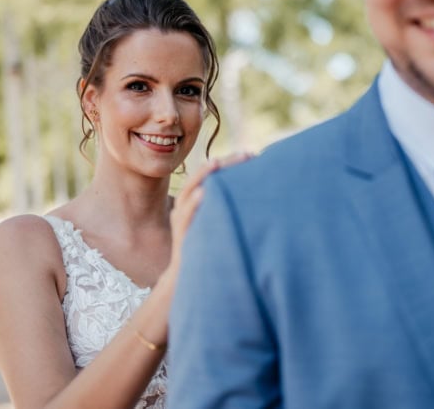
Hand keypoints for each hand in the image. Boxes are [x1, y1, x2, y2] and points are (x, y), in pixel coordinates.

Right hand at [168, 152, 254, 273]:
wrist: (186, 278)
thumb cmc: (206, 248)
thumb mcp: (215, 224)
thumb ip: (224, 209)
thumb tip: (253, 196)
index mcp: (194, 200)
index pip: (211, 173)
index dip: (229, 162)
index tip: (252, 155)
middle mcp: (185, 205)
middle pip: (202, 176)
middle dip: (223, 163)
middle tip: (247, 154)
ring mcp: (181, 219)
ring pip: (189, 191)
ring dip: (203, 176)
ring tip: (216, 163)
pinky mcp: (180, 234)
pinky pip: (186, 216)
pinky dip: (193, 204)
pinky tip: (203, 193)